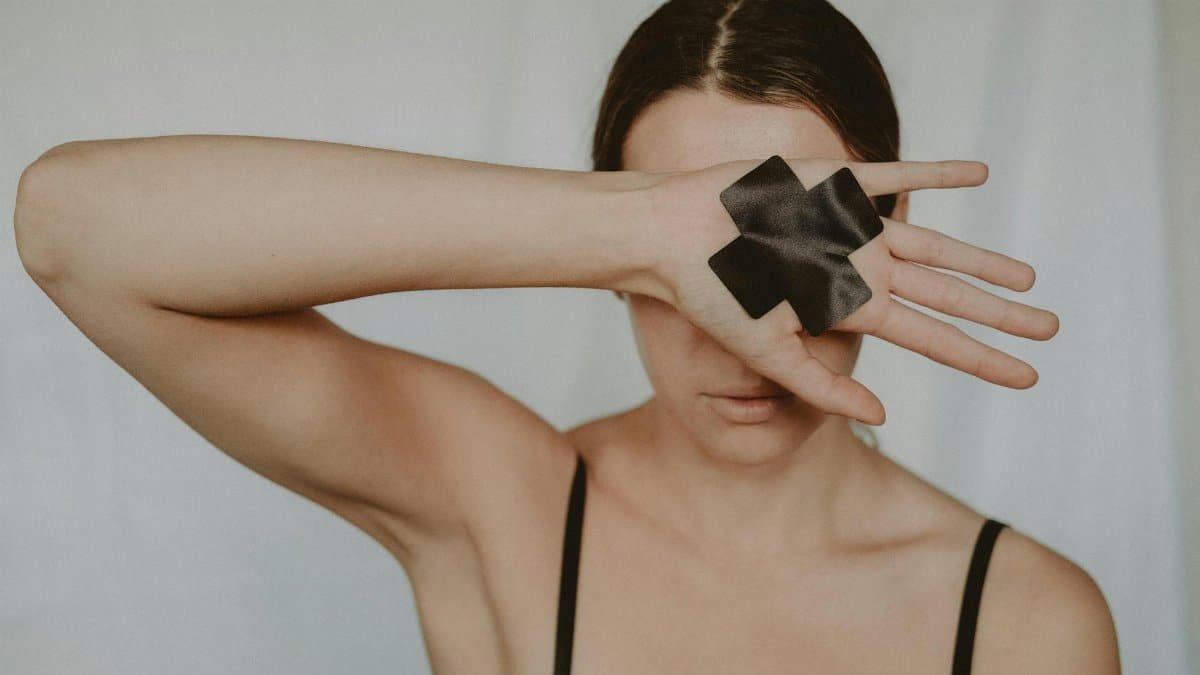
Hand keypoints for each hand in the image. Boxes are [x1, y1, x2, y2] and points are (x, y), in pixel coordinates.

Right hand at [644, 156, 1059, 424]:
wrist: (671, 236)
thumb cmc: (710, 296)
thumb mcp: (767, 352)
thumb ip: (822, 384)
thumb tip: (883, 419)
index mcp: (848, 309)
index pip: (932, 339)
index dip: (982, 359)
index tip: (1027, 378)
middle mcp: (860, 269)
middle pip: (947, 294)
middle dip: (1000, 314)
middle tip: (1051, 328)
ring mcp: (853, 227)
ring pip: (935, 244)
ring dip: (982, 258)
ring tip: (1027, 277)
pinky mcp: (835, 183)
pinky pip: (897, 176)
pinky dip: (937, 173)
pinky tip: (979, 172)